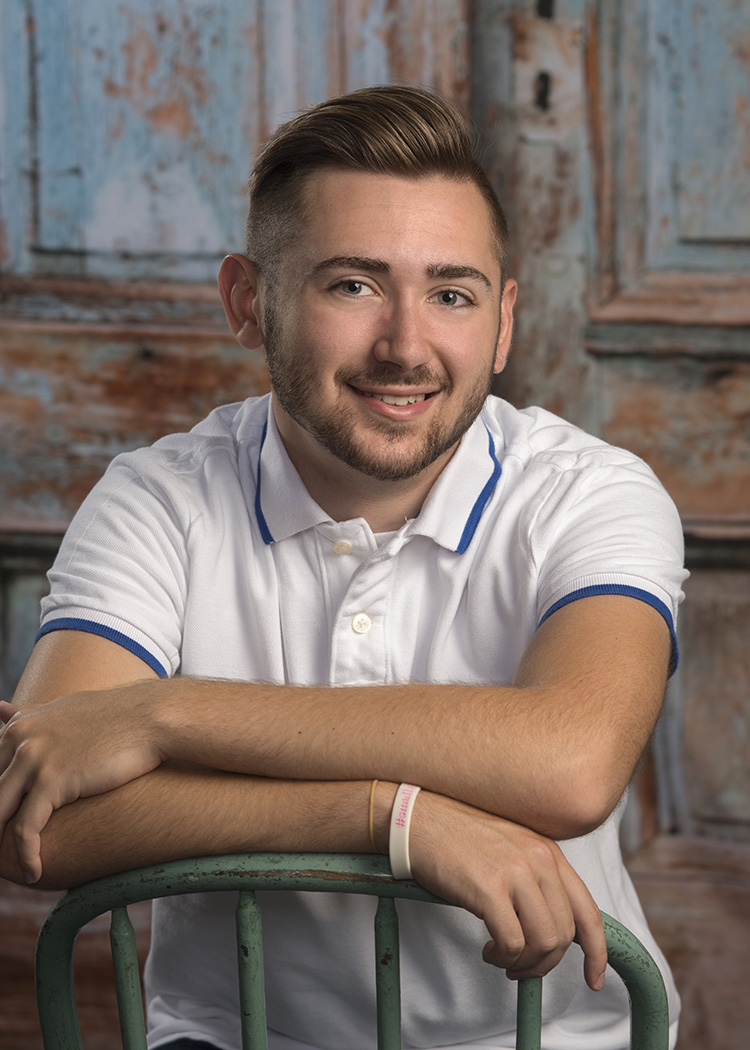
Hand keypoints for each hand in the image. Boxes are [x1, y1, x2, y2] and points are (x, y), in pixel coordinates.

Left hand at [0, 689, 163, 882]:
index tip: (6, 824)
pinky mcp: (52, 780)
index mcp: (18, 726)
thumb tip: (0, 710)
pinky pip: (24, 830)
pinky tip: (33, 873)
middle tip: (4, 852)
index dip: (0, 803)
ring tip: (14, 870)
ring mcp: (34, 758)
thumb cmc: (115, 716)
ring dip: (2, 847)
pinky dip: (25, 856)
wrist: (151, 717)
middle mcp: (19, 739)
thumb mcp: (62, 709)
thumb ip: (27, 715)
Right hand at [407, 791, 606, 990]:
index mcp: (548, 851)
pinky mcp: (488, 887)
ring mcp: (514, 871)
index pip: (589, 911)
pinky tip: (488, 950)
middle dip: (545, 963)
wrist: (417, 820)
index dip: (597, 952)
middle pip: (565, 934)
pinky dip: (503, 957)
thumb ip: (536, 880)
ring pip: (543, 942)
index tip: (594, 979)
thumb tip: (552, 930)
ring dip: (524, 963)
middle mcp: (539, 859)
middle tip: (521, 967)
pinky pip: (512, 943)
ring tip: (502, 958)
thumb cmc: (458, 838)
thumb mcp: (510, 849)